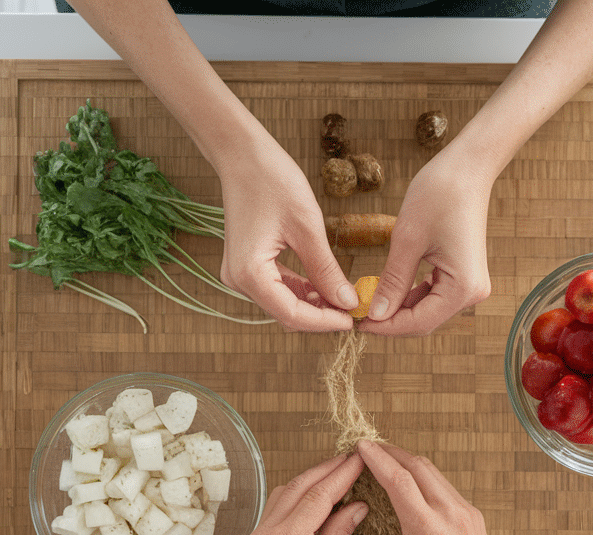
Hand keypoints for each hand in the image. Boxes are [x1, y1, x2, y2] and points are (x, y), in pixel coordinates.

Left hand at [203, 451, 365, 534]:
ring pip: (287, 490)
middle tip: (355, 457)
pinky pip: (279, 504)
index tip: (362, 459)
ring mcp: (258, 532)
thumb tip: (357, 508)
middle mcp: (268, 530)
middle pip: (301, 485)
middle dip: (329, 468)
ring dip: (313, 476)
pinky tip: (316, 495)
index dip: (342, 475)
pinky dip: (300, 491)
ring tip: (339, 471)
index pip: (319, 496)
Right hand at [214, 131, 359, 331]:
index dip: (324, 321)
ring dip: (313, 305)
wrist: (242, 155)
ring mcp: (239, 274)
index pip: (291, 314)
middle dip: (320, 316)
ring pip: (282, 303)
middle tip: (354, 309)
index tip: (353, 318)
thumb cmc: (272, 182)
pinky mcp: (246, 266)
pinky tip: (325, 286)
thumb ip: (326, 270)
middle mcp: (238, 280)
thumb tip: (348, 301)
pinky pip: (276, 288)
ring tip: (344, 298)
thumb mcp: (307, 227)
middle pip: (285, 313)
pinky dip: (301, 290)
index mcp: (249, 273)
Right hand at [339, 441, 517, 534]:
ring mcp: (467, 514)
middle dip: (390, 453)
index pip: (398, 479)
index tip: (359, 446)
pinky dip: (423, 478)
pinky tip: (408, 485)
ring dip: (407, 463)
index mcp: (428, 531)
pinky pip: (445, 487)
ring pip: (433, 473)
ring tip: (384, 462)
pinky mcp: (474, 519)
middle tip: (367, 450)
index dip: (376, 458)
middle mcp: (451, 515)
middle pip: (417, 466)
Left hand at [358, 150, 495, 335]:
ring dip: (398, 309)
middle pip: (424, 321)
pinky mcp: (463, 275)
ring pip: (427, 311)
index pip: (419, 322)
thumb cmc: (438, 195)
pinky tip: (388, 289)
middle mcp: (472, 292)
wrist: (467, 168)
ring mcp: (470, 284)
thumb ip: (392, 281)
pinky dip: (410, 296)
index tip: (356, 322)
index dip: (385, 326)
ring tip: (368, 300)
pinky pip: (433, 295)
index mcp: (463, 287)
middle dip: (390, 320)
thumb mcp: (407, 240)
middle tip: (357, 313)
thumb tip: (375, 315)